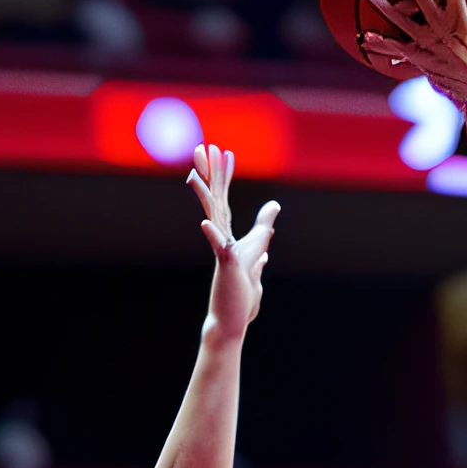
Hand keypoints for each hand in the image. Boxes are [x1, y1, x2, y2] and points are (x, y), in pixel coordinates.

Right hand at [187, 143, 279, 339]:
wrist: (231, 321)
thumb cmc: (241, 292)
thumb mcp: (257, 253)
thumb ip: (263, 229)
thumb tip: (272, 210)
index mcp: (227, 236)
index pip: (224, 200)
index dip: (224, 176)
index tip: (223, 152)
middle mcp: (221, 240)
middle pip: (216, 201)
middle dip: (211, 174)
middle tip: (205, 146)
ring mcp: (222, 252)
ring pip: (213, 218)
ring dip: (205, 196)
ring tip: (194, 174)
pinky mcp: (227, 268)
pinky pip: (219, 250)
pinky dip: (213, 237)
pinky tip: (205, 224)